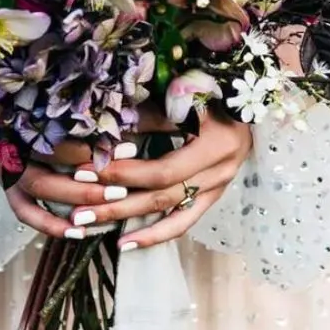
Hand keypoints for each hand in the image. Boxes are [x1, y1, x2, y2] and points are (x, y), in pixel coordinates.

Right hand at [2, 105, 177, 238]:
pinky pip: (25, 211)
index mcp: (34, 110)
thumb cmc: (55, 103)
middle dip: (89, 175)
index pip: (68, 127)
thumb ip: (125, 108)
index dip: (98, 142)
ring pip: (40, 187)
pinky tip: (78, 233)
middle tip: (122, 187)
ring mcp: (10, 166)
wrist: (4, 112)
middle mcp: (18, 138)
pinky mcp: (9, 188)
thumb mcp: (88, 100)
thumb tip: (170, 112)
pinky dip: (49, 224)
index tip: (131, 147)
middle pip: (53, 158)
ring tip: (109, 207)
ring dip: (75, 199)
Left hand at [3, 105, 252, 249]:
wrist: (251, 100)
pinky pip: (184, 222)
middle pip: (162, 196)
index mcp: (216, 145)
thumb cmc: (216, 86)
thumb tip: (109, 126)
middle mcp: (220, 172)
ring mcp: (218, 188)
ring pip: (169, 214)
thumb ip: (154, 112)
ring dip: (127, 220)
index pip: (164, 170)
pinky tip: (126, 242)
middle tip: (78, 207)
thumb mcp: (188, 91)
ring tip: (90, 225)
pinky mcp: (213, 196)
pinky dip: (155, 234)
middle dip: (116, 201)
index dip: (126, 173)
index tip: (89, 168)